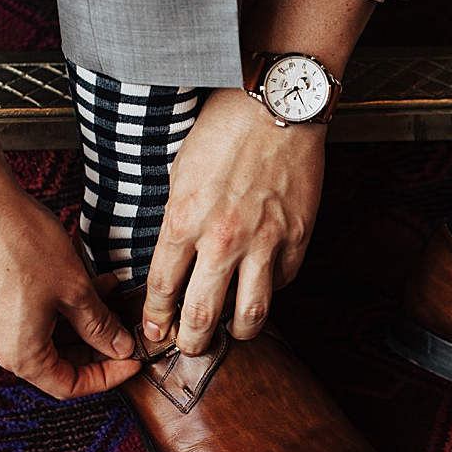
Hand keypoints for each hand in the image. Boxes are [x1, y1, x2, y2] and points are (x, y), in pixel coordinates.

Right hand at [0, 92, 139, 398]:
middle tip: (124, 329)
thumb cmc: (19, 244)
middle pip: (57, 362)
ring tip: (109, 296)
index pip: (69, 385)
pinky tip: (84, 280)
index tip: (131, 361)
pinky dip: (59, 305)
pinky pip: (30, 315)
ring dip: (80, 321)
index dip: (107, 376)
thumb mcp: (74, 289)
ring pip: (47, 335)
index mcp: (21, 354)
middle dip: (95, 346)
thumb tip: (118, 347)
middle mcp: (0, 345)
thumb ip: (99, 325)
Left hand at [142, 87, 324, 355]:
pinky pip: (283, 282)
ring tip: (230, 333)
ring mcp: (264, 242)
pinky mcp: (298, 238)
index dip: (155, 319)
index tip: (153, 332)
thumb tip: (174, 259)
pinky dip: (271, 290)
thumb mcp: (181, 175)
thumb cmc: (222, 131)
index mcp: (183, 221)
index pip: (161, 289)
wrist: (275, 104)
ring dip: (237, 333)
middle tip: (187, 347)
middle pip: (202, 316)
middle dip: (190, 342)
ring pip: (251, 315)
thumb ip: (178, 221)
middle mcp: (222, 239)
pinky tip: (261, 286)